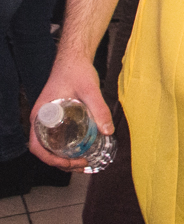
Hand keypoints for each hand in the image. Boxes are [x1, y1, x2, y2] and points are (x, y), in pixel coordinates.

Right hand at [28, 54, 111, 171]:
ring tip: (84, 161)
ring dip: (65, 157)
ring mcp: (50, 119)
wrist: (75, 59)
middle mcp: (41, 120)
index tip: (67, 162)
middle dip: (61, 162)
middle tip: (82, 164)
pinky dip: (68, 147)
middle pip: (44, 149)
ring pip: (52, 145)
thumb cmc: (76, 71)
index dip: (49, 159)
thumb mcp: (89, 89)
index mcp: (40, 115)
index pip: (36, 145)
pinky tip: (84, 149)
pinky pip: (59, 137)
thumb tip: (108, 132)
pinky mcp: (59, 118)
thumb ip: (99, 109)